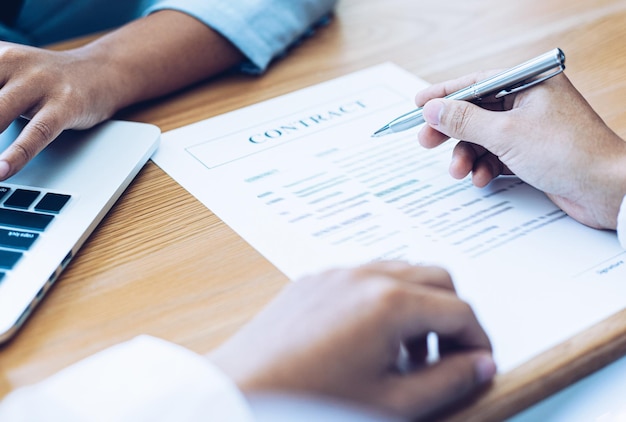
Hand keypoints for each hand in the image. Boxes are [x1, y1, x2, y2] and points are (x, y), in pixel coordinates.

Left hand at [0, 11, 242, 179]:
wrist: (110, 73)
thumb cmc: (58, 84)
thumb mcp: (18, 83)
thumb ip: (2, 100)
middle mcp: (17, 65)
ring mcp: (41, 82)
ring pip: (0, 111)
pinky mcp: (66, 105)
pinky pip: (36, 131)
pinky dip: (16, 153)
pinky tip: (3, 172)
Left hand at [209, 261, 495, 419]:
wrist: (242, 392)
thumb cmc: (312, 401)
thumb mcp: (392, 403)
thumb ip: (448, 381)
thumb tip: (481, 366)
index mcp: (390, 303)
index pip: (460, 311)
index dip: (478, 341)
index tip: (478, 365)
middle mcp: (365, 275)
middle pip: (436, 278)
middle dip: (451, 315)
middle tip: (446, 357)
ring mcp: (336, 273)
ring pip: (401, 272)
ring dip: (417, 305)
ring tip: (405, 354)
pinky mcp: (314, 280)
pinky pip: (364, 276)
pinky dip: (383, 299)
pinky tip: (369, 340)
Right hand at [416, 72, 625, 229]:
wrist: (606, 190)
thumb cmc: (569, 153)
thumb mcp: (506, 134)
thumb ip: (464, 120)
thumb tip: (433, 109)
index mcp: (529, 83)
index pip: (476, 83)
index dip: (445, 94)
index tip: (418, 105)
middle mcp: (530, 102)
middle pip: (476, 112)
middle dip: (452, 131)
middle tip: (426, 142)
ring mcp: (531, 129)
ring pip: (484, 137)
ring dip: (468, 155)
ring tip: (458, 171)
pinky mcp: (532, 153)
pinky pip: (497, 155)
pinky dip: (486, 167)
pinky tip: (482, 179)